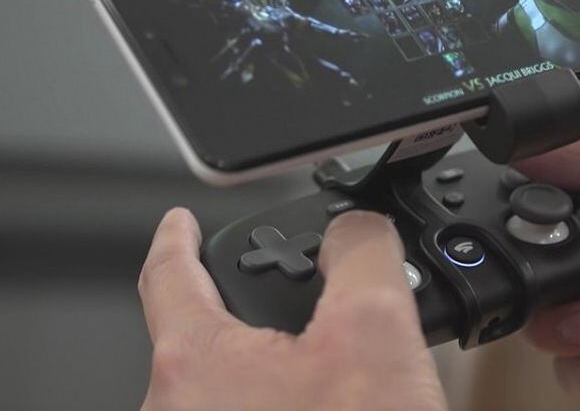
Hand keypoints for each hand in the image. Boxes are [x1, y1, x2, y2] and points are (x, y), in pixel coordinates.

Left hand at [138, 208, 447, 410]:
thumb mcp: (374, 331)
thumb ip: (361, 256)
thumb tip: (357, 229)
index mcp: (196, 366)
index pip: (169, 276)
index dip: (178, 239)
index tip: (177, 223)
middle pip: (206, 337)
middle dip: (250, 310)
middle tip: (293, 296)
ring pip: (234, 389)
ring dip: (281, 367)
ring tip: (337, 370)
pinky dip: (289, 404)